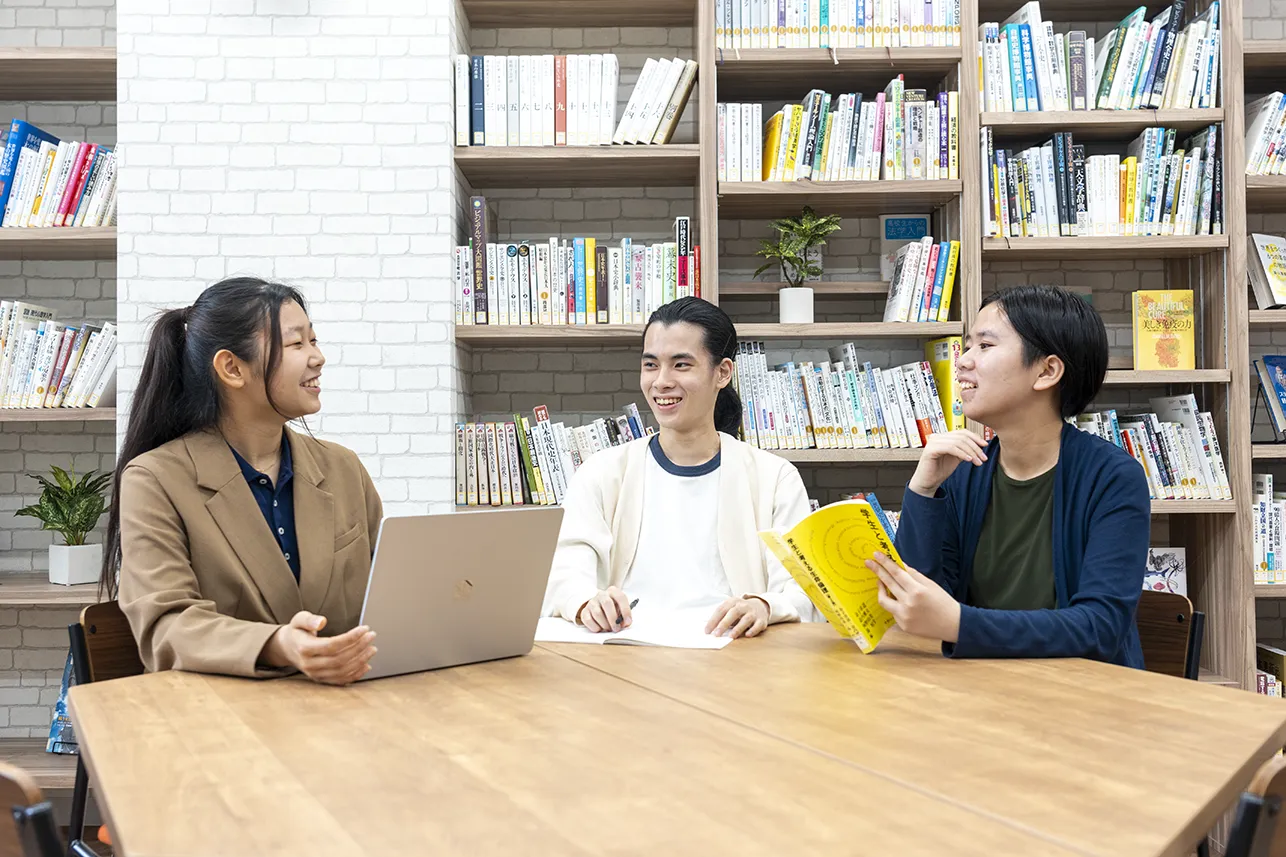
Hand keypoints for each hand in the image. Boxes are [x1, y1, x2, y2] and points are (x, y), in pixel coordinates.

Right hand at [262, 611, 377, 684]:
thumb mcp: (299, 620)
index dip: (350, 638)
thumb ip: (309, 620)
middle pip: (339, 659)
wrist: (288, 648)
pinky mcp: (321, 679)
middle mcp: (309, 665)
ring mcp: (315, 674)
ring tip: (372, 649)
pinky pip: (340, 680)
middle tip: (372, 636)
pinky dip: (355, 674)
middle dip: (359, 648)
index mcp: (304, 648)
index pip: (331, 646)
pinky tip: (366, 665)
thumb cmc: (297, 631)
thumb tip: (321, 621)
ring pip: (342, 672)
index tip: (365, 629)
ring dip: (360, 661)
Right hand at [577, 586, 632, 631]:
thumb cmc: (613, 609)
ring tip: (609, 629)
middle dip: (613, 618)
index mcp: (613, 592)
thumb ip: (623, 615)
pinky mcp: (585, 611)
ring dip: (604, 624)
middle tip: (616, 629)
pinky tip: (600, 629)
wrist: (599, 607)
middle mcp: (602, 595)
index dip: (625, 610)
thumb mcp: (620, 609)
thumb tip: (625, 624)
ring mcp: (592, 602)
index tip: (628, 622)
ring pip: (597, 613)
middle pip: (607, 603)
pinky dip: (595, 627)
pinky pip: (588, 620)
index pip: (620, 597)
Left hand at [705, 596, 768, 638]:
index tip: (707, 631)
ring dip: (738, 628)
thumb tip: (709, 629)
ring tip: (731, 636)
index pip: (721, 610)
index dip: (713, 620)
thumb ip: (721, 616)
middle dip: (724, 624)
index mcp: (733, 601)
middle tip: (716, 634)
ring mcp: (753, 612)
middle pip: (733, 613)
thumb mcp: (730, 608)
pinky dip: (753, 630)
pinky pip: (758, 625)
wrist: (760, 606)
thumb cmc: (740, 610)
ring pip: (746, 619)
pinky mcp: (761, 620)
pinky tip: (747, 635)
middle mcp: (743, 605)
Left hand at [865, 553, 960, 642]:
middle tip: (869, 563)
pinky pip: (892, 611)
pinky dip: (893, 604)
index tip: (876, 554)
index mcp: (917, 591)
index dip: (885, 563)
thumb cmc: (943, 602)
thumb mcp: (930, 584)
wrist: (953, 625)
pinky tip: (897, 600)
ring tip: (880, 582)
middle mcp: (908, 604)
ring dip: (881, 590)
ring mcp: (904, 616)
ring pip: (884, 600)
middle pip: (888, 584)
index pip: (897, 573)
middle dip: (877, 571)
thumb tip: (899, 565)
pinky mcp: (903, 626)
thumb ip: (913, 575)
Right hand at [908, 430, 987, 496]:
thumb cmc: (940, 470)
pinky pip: (950, 448)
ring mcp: (933, 442)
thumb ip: (964, 449)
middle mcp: (937, 437)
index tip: (985, 445)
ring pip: (957, 442)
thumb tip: (980, 444)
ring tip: (977, 461)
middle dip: (975, 447)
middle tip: (983, 458)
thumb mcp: (956, 457)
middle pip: (961, 437)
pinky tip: (968, 460)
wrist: (928, 482)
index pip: (962, 432)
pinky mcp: (931, 449)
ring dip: (971, 452)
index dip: (975, 437)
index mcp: (943, 437)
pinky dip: (962, 453)